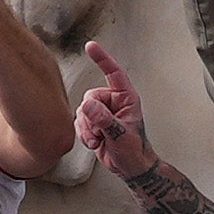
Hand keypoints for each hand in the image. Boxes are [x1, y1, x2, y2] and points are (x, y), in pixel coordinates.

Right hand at [67, 41, 153, 176]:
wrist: (130, 167)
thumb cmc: (134, 150)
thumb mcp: (120, 134)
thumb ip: (104, 120)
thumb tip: (88, 107)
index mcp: (126, 98)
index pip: (113, 73)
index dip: (102, 59)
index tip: (90, 46)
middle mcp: (113, 102)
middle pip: (90, 98)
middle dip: (91, 117)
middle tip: (101, 132)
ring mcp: (103, 112)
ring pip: (82, 111)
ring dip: (87, 128)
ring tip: (99, 140)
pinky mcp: (93, 123)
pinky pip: (80, 122)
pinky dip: (84, 134)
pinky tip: (95, 142)